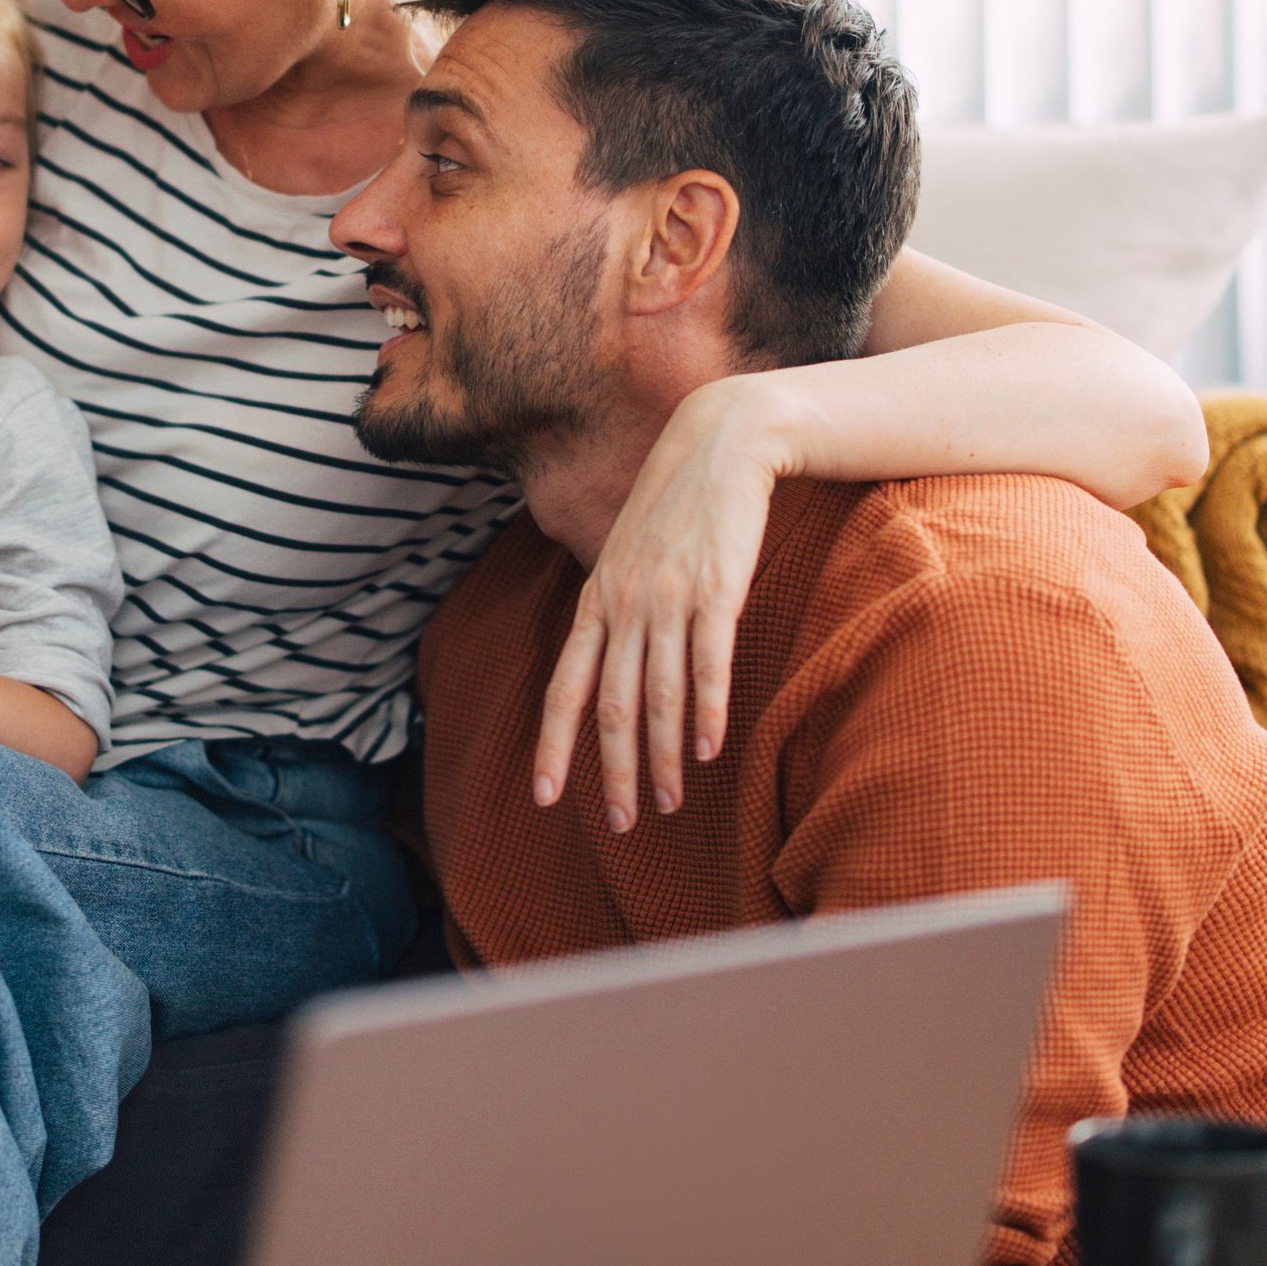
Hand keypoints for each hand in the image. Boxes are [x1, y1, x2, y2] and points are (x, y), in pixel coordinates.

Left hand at [532, 376, 785, 828]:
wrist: (721, 443)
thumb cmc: (677, 506)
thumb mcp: (627, 555)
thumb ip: (617, 608)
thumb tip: (609, 664)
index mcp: (598, 599)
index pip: (565, 687)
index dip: (554, 745)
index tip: (546, 799)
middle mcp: (625, 603)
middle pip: (611, 705)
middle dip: (613, 771)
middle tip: (619, 823)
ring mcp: (669, 596)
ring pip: (657, 695)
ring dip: (660, 757)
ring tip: (667, 804)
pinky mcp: (717, 588)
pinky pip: (707, 663)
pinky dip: (705, 712)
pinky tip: (706, 750)